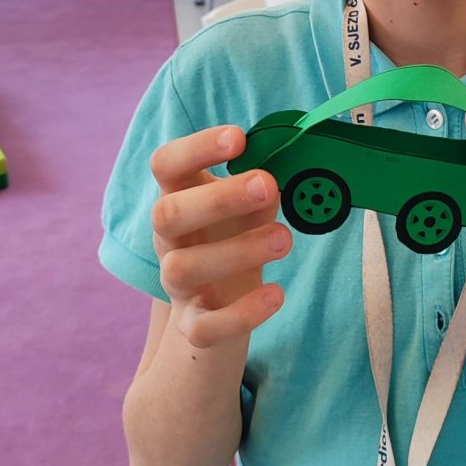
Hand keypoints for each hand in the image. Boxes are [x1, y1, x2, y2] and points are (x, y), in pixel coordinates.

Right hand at [149, 126, 290, 347]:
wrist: (221, 305)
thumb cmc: (237, 237)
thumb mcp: (250, 204)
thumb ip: (265, 183)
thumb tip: (299, 158)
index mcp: (180, 197)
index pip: (166, 165)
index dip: (196, 148)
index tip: (238, 138)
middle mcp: (169, 239)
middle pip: (167, 214)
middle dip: (218, 198)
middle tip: (268, 186)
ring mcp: (176, 284)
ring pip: (183, 269)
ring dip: (237, 251)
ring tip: (284, 239)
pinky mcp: (193, 325)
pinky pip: (205, 326)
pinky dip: (241, 313)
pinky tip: (276, 294)